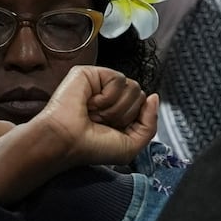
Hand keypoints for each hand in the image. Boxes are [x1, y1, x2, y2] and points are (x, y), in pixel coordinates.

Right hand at [29, 66, 156, 167]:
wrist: (66, 141)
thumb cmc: (92, 147)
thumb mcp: (132, 145)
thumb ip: (150, 123)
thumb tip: (154, 97)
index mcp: (120, 112)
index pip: (144, 106)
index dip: (134, 121)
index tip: (113, 131)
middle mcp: (111, 97)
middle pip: (140, 96)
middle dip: (124, 115)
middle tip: (101, 122)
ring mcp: (101, 84)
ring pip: (133, 87)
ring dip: (114, 108)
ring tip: (94, 113)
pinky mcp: (91, 73)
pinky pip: (118, 79)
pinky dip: (106, 97)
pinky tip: (90, 103)